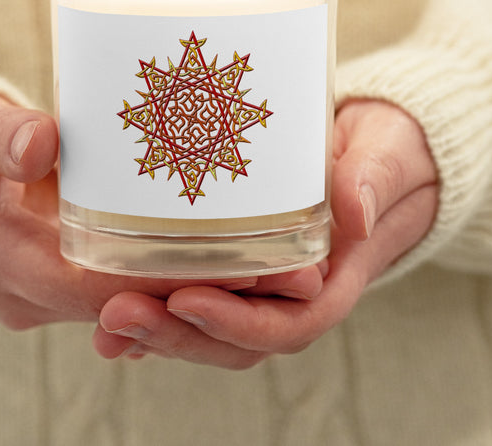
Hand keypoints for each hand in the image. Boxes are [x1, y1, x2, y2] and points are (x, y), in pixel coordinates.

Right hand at [0, 91, 321, 328]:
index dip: (168, 282)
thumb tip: (42, 143)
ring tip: (283, 264)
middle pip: (132, 306)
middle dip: (209, 294)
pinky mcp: (70, 280)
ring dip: (205, 292)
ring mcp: (53, 294)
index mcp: (4, 262)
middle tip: (290, 268)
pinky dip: (179, 280)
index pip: (97, 289)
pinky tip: (234, 257)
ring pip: (139, 308)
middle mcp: (33, 294)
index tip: (236, 265)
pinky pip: (131, 291)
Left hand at [92, 99, 438, 367]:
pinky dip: (159, 307)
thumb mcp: (386, 155)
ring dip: (157, 329)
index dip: (238, 323)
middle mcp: (297, 292)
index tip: (186, 300)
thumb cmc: (387, 153)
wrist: (381, 152)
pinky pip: (200, 295)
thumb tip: (354, 211)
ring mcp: (267, 283)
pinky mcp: (242, 263)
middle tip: (116, 313)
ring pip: (211, 327)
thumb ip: (373, 178)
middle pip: (237, 338)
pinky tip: (113, 301)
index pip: (290, 323)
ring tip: (103, 318)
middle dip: (177, 334)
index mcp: (336, 276)